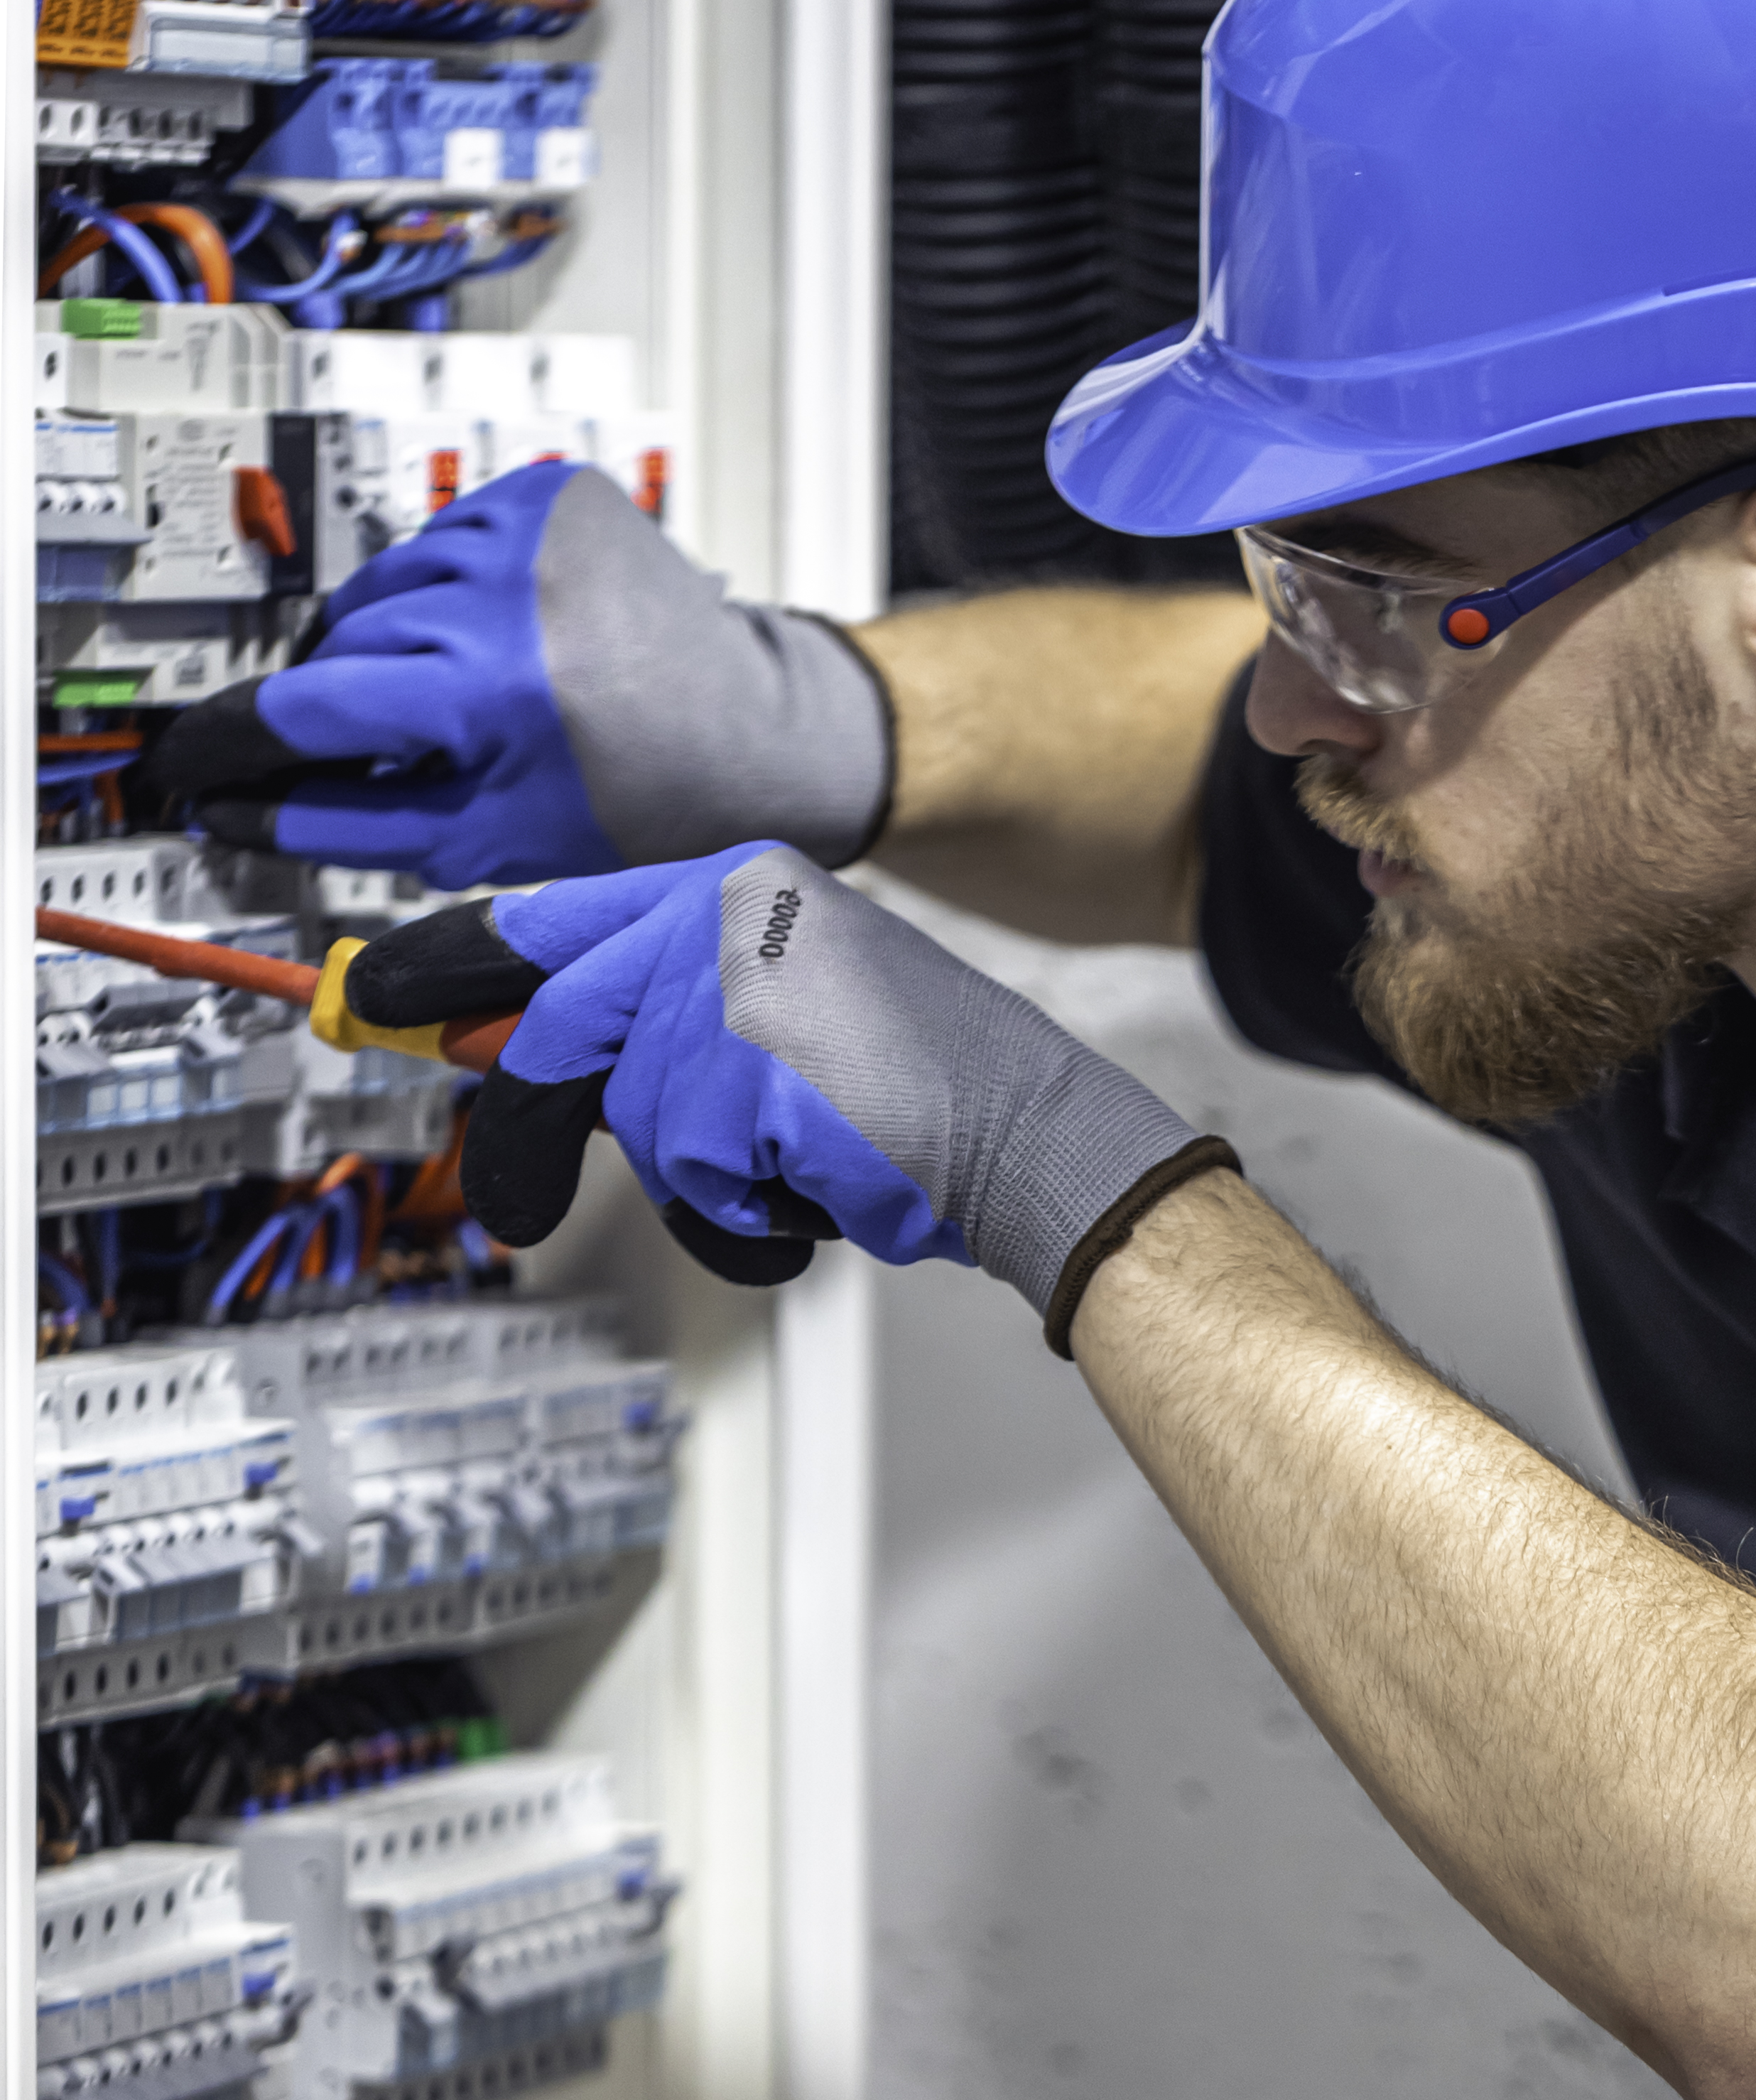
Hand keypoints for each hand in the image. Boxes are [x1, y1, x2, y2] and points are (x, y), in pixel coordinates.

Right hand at [140, 462, 893, 892]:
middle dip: (338, 702)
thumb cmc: (643, 800)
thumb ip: (351, 826)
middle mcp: (504, 589)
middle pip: (338, 641)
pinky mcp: (545, 492)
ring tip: (454, 698)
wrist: (759, 731)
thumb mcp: (488, 837)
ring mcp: (525, 524)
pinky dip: (443, 594)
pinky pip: (440, 540)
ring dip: (389, 643)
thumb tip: (240, 811)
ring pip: (381, 584)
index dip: (237, 740)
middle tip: (380, 747)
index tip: (193, 761)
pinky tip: (496, 640)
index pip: (309, 703)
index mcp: (492, 687)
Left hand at [340, 844, 1237, 1312]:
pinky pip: (687, 1171)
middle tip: (513, 1200)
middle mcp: (724, 916)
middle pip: (560, 1026)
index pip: (550, 914)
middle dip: (537, 1131)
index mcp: (732, 886)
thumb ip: (654, 1018)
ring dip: (697, 1177)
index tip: (380, 994)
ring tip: (784, 1166)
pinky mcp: (746, 1072)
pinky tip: (813, 1184)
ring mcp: (734, 989)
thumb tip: (517, 1054)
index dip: (449, 964)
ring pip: (629, 1113)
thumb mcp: (774, 1018)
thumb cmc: (917, 1092)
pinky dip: (740, 1213)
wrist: (1031, 1131)